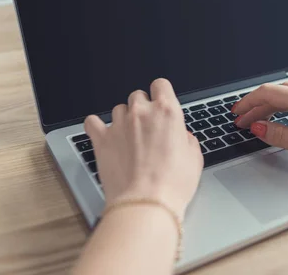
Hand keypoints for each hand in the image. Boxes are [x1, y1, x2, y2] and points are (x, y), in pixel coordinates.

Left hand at [84, 78, 203, 218]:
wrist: (146, 203)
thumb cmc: (172, 184)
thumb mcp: (194, 158)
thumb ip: (187, 139)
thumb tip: (181, 136)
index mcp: (167, 112)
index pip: (161, 84)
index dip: (161, 94)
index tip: (161, 103)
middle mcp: (142, 113)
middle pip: (138, 95)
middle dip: (143, 108)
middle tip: (148, 128)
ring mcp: (119, 125)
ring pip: (119, 108)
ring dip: (124, 119)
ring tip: (129, 138)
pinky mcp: (101, 140)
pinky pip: (92, 122)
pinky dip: (97, 126)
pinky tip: (104, 135)